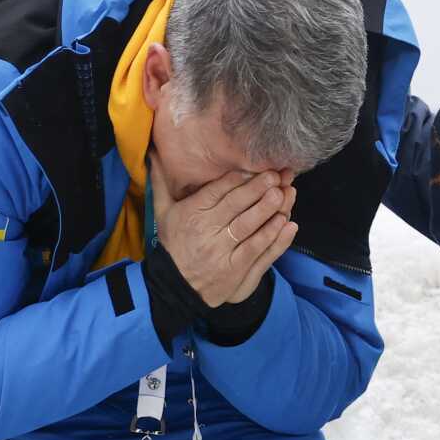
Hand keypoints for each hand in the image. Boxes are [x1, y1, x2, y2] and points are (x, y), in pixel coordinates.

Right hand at [149, 153, 297, 307]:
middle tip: (276, 175)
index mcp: (191, 214)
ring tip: (285, 194)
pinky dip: (274, 238)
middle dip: (258, 189)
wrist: (175, 287)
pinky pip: (258, 251)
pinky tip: (287, 223)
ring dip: (269, 210)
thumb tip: (153, 152)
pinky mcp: (236, 271)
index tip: (254, 167)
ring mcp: (223, 253)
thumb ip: (161, 183)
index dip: (238, 179)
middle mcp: (207, 232)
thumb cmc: (174, 245)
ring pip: (249, 227)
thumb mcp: (163, 213)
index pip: (217, 191)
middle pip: (236, 206)